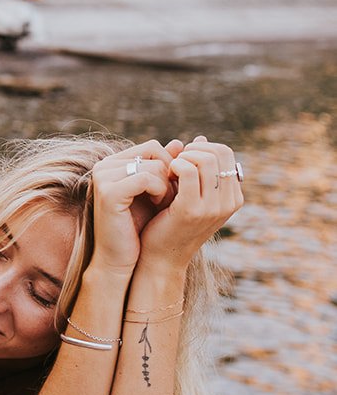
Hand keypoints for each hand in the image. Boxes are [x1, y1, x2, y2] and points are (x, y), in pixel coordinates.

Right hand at [89, 142, 176, 276]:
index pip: (153, 146)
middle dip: (170, 173)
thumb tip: (180, 142)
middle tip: (172, 197)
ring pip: (154, 164)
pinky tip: (159, 206)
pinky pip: (147, 178)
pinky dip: (160, 191)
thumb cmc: (139, 227)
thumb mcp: (155, 192)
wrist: (120, 259)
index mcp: (114, 163)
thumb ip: (164, 167)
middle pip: (154, 150)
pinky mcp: (109, 191)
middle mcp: (105, 165)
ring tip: (165, 204)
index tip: (174, 188)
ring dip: (168, 185)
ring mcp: (104, 177)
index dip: (171, 165)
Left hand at [138, 136, 242, 270]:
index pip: (226, 153)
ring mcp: (213, 208)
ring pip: (205, 159)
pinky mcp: (191, 209)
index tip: (185, 158)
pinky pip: (188, 170)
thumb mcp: (192, 192)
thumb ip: (198, 167)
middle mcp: (229, 203)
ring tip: (171, 169)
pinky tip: (166, 174)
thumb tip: (201, 138)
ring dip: (183, 157)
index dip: (203, 148)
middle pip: (219, 152)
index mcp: (233, 198)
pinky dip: (175, 165)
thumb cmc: (172, 221)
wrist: (161, 257)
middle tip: (176, 161)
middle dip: (193, 149)